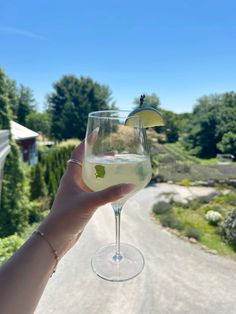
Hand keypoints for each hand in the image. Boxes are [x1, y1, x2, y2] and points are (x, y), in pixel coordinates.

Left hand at [39, 135, 133, 257]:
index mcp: (71, 176)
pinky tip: (112, 187)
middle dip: (100, 156)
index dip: (87, 141)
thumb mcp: (89, 202)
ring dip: (102, 170)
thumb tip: (130, 185)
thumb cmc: (67, 216)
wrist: (57, 237)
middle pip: (87, 163)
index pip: (78, 153)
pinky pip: (94, 188)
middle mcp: (74, 181)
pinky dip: (103, 184)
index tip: (96, 132)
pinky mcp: (82, 201)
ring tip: (116, 166)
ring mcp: (78, 191)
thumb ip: (109, 194)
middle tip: (114, 151)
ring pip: (92, 176)